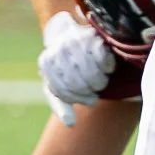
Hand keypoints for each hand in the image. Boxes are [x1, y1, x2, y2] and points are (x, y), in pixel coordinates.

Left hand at [39, 12, 112, 126]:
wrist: (69, 30)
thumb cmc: (64, 64)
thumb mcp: (57, 84)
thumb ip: (61, 104)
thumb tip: (70, 124)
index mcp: (46, 64)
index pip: (63, 91)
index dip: (79, 99)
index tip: (90, 99)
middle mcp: (57, 50)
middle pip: (78, 83)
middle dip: (91, 90)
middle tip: (96, 88)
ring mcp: (73, 41)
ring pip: (91, 72)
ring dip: (101, 80)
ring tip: (102, 78)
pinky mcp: (91, 35)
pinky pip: (102, 59)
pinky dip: (108, 66)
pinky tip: (107, 66)